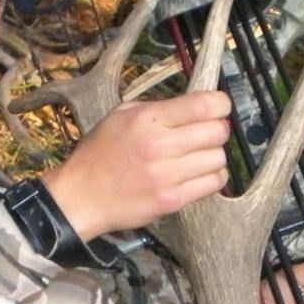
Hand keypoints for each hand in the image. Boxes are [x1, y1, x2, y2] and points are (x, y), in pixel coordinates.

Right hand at [41, 90, 231, 239]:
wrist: (81, 196)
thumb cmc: (100, 153)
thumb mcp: (121, 116)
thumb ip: (157, 107)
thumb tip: (195, 105)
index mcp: (148, 119)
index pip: (204, 105)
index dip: (221, 104)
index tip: (219, 107)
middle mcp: (160, 145)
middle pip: (218, 131)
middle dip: (218, 129)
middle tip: (207, 133)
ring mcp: (167, 175)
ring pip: (219, 159)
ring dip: (214, 156)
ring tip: (198, 157)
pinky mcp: (172, 200)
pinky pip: (213, 184)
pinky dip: (213, 177)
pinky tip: (200, 174)